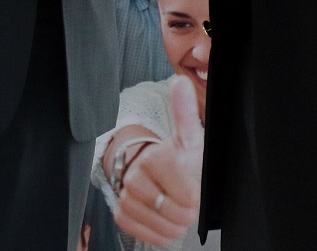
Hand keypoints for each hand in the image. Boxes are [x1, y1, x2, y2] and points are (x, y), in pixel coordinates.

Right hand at [113, 76, 203, 244]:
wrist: (156, 172)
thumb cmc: (176, 158)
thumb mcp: (188, 137)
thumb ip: (185, 112)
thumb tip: (180, 82)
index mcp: (154, 158)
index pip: (184, 193)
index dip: (193, 197)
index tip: (194, 191)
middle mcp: (134, 176)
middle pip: (169, 210)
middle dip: (184, 212)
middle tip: (186, 202)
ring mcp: (126, 195)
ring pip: (156, 223)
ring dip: (173, 224)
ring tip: (177, 212)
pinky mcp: (121, 213)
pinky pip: (141, 233)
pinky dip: (158, 233)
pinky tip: (164, 222)